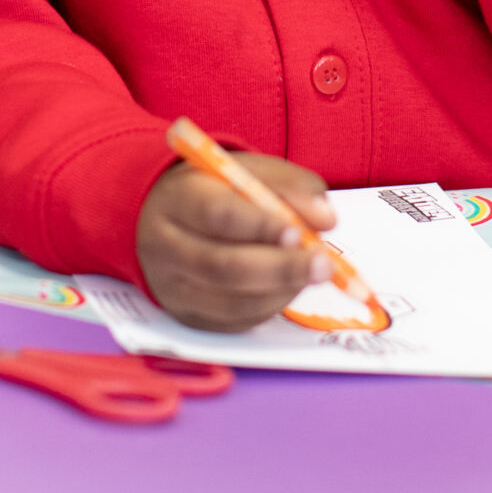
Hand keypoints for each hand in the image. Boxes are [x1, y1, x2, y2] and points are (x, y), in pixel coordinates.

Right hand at [136, 153, 335, 332]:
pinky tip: (288, 285)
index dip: (261, 226)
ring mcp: (172, 288)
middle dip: (281, 268)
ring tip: (311, 272)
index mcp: (178, 199)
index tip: (298, 233)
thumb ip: (291, 186)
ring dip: (282, 290)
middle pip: (223, 267)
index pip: (218, 215)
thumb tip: (325, 219)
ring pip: (232, 302)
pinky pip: (236, 321)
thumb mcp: (250, 171)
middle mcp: (165, 246)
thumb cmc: (216, 191)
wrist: (166, 217)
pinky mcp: (187, 317)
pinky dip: (271, 305)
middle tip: (323, 266)